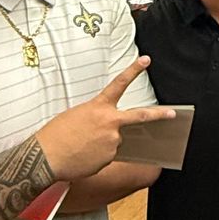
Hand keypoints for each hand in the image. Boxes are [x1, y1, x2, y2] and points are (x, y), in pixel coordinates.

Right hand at [36, 57, 174, 180]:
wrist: (46, 157)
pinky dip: (97, 156)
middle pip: (139, 116)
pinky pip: (107, 156)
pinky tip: (83, 157)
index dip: (134, 71)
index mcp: (98, 107)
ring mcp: (112, 141)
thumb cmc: (55, 135)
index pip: (119, 84)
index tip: (146, 61)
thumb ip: (95, 117)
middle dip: (158, 115)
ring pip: (114, 141)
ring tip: (81, 147)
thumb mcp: (75, 116)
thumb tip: (105, 127)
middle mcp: (110, 123)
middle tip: (172, 114)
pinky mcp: (109, 158)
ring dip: (102, 144)